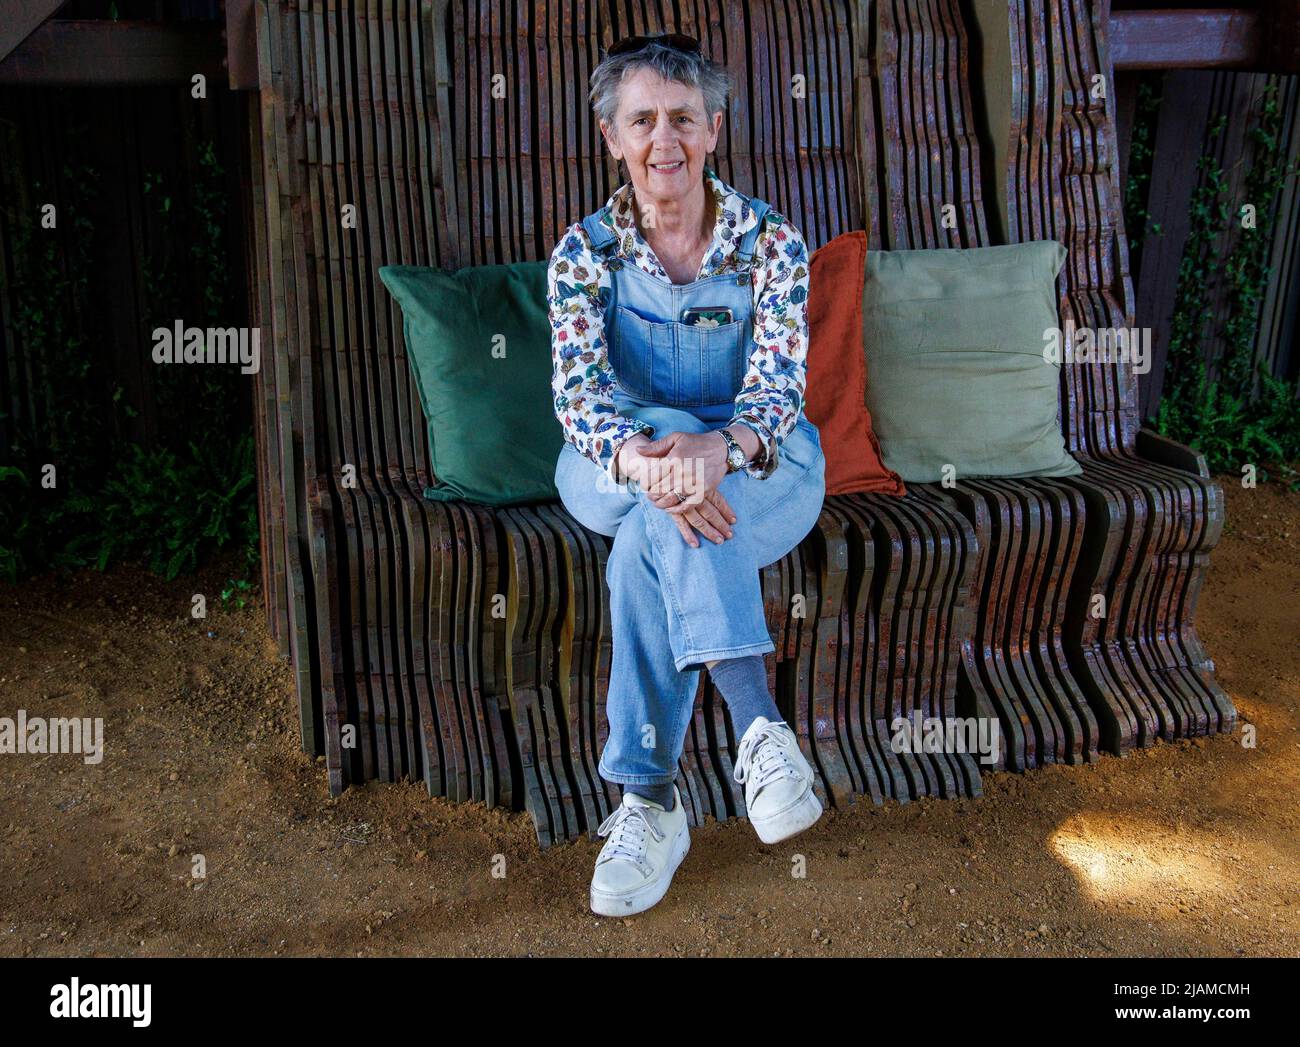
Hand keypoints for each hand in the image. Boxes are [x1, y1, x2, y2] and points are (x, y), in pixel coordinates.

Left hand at [618, 432, 737, 546]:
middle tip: (649, 494)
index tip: (645, 485)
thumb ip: (656, 446)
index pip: (651, 478)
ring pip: (669, 500)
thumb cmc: (696, 442)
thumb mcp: (676, 438)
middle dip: (651, 494)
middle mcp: (682, 473)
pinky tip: (669, 508)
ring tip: (657, 501)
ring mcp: (693, 483)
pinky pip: (686, 506)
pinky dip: (675, 510)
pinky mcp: (702, 491)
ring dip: (660, 503)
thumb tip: (638, 451)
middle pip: (658, 491)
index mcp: (673, 459)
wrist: (721, 449)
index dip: (644, 484)